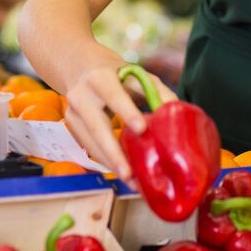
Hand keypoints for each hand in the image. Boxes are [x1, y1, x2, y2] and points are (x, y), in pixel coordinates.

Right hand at [62, 59, 176, 180]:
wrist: (82, 68)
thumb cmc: (117, 75)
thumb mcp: (138, 76)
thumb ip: (158, 92)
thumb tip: (178, 113)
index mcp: (100, 78)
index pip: (113, 94)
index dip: (126, 111)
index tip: (141, 129)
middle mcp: (82, 95)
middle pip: (96, 126)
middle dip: (113, 152)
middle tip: (129, 174)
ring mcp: (73, 112)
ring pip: (90, 143)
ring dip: (111, 163)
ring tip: (131, 182)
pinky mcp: (72, 126)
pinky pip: (89, 148)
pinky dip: (106, 161)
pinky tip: (123, 173)